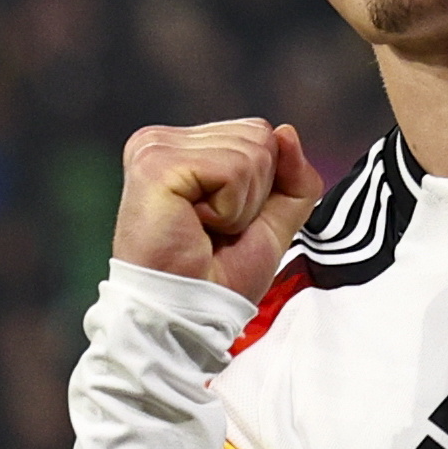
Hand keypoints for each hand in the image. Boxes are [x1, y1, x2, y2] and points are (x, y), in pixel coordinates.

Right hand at [113, 119, 323, 301]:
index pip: (260, 133)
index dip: (263, 187)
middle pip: (260, 136)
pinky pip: (234, 171)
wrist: (183, 316)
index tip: (224, 223)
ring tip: (203, 231)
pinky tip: (195, 228)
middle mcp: (162, 140)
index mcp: (182, 147)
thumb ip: (292, 178)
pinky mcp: (156, 165)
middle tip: (214, 231)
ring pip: (252, 153)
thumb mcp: (272, 224)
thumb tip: (288, 132)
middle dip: (255, 195)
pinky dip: (230, 211)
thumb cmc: (216, 278)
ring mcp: (155, 149)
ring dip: (242, 207)